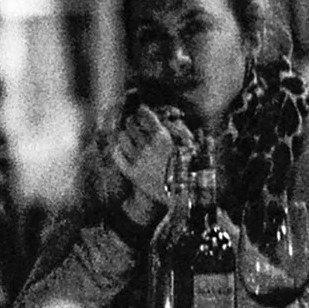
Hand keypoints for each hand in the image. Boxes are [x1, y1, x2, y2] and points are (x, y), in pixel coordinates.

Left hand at [103, 101, 189, 215]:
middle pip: (131, 124)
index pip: (146, 115)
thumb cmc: (189, 169)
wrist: (182, 197)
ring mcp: (139, 159)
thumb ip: (182, 130)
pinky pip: (117, 154)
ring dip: (125, 134)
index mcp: (164, 137)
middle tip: (134, 122)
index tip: (142, 110)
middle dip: (132, 122)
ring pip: (122, 137)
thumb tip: (175, 116)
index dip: (142, 111)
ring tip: (129, 135)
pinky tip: (122, 148)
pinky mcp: (132, 172)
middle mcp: (149, 146)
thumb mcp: (191, 146)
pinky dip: (118, 149)